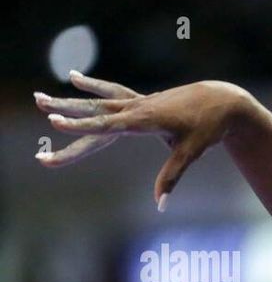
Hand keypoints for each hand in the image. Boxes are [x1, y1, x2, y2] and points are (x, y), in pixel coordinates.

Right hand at [34, 70, 249, 209]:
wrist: (223, 101)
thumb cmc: (208, 127)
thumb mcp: (191, 153)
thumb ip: (171, 177)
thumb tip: (160, 204)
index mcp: (145, 120)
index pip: (106, 125)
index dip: (80, 125)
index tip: (55, 123)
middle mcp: (137, 107)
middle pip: (95, 110)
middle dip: (65, 109)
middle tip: (37, 104)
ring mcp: (139, 101)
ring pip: (98, 99)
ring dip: (70, 97)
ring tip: (42, 95)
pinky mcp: (143, 100)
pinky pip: (112, 91)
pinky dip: (92, 85)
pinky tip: (73, 78)